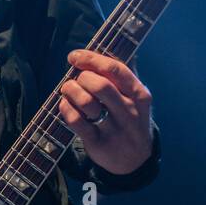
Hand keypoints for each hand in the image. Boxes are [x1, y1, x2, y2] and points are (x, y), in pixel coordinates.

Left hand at [59, 49, 154, 176]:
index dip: (91, 59)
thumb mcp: (136, 98)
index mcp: (140, 95)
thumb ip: (125, 74)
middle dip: (81, 77)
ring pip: (87, 104)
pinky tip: (65, 104)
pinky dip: (66, 109)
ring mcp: (115, 130)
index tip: (74, 56)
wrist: (136, 161)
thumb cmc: (131, 119)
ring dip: (71, 91)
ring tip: (67, 89)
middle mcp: (130, 112)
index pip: (116, 69)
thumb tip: (119, 43)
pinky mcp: (99, 144)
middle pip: (101, 85)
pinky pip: (77, 122)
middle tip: (75, 79)